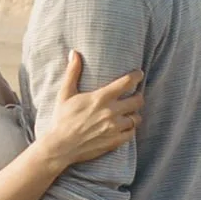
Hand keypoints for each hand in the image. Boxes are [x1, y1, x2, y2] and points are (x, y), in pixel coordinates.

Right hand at [35, 50, 143, 169]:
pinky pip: (132, 133)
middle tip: (135, 95)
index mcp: (101, 98)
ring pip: (136, 118)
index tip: (138, 74)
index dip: (136, 76)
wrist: (61, 146)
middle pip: (137, 100)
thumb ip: (72, 72)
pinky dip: (130, 129)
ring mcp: (114, 128)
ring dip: (134, 114)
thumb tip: (74, 53)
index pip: (127, 82)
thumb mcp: (65, 94)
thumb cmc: (62, 119)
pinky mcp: (115, 141)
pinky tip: (125, 127)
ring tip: (129, 113)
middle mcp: (111, 112)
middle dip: (138, 96)